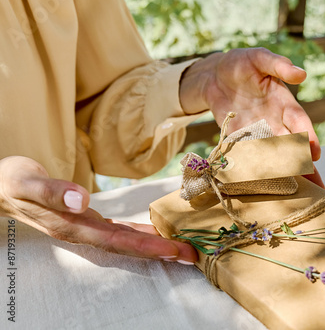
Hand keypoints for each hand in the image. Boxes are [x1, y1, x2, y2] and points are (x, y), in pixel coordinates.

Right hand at [0, 156, 196, 263]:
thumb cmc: (10, 182)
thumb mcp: (25, 182)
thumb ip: (51, 191)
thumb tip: (80, 199)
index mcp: (71, 225)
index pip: (115, 240)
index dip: (145, 247)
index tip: (173, 250)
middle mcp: (82, 231)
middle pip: (127, 245)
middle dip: (160, 251)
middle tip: (193, 255)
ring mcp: (86, 227)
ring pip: (126, 239)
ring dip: (155, 244)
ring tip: (183, 248)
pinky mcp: (88, 219)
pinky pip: (119, 230)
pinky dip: (140, 233)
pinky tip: (156, 233)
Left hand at [180, 47, 323, 187]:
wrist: (215, 75)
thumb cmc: (242, 63)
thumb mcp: (260, 58)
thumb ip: (278, 65)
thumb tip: (301, 74)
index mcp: (284, 103)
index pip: (300, 123)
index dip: (309, 137)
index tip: (315, 153)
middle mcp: (274, 121)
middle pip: (292, 146)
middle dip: (303, 165)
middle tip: (313, 186)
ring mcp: (257, 132)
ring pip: (274, 155)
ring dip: (282, 172)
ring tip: (292, 192)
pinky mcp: (239, 139)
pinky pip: (250, 156)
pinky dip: (255, 169)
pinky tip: (261, 186)